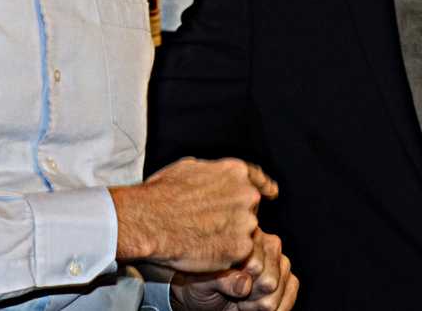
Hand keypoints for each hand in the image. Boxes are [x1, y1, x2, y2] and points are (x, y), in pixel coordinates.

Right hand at [111, 157, 277, 271]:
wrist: (150, 220)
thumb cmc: (162, 193)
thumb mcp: (189, 168)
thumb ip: (212, 173)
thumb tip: (216, 176)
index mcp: (234, 172)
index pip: (258, 180)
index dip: (264, 187)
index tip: (271, 193)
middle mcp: (246, 195)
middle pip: (249, 209)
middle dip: (235, 216)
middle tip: (210, 224)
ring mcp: (245, 223)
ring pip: (244, 233)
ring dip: (229, 237)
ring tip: (201, 238)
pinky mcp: (239, 249)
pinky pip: (237, 254)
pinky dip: (223, 255)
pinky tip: (203, 250)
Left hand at [170, 230, 297, 310]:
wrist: (204, 297)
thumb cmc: (200, 285)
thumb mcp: (202, 283)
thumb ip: (222, 280)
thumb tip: (245, 283)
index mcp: (242, 236)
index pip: (254, 264)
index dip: (242, 283)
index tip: (226, 288)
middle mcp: (265, 243)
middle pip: (270, 279)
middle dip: (252, 296)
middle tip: (236, 298)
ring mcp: (278, 260)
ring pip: (280, 288)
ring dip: (262, 304)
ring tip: (244, 302)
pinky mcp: (287, 277)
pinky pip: (292, 290)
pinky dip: (278, 308)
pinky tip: (259, 307)